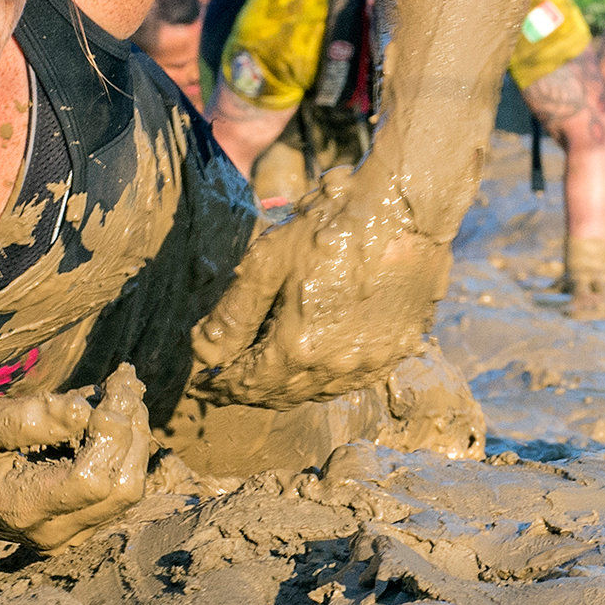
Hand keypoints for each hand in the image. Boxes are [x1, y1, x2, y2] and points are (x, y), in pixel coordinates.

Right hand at [0, 364, 152, 551]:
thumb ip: (27, 418)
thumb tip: (85, 408)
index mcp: (24, 507)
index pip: (96, 478)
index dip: (115, 428)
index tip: (115, 381)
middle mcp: (52, 531)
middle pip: (123, 486)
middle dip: (133, 428)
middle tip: (124, 380)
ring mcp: (67, 533)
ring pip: (127, 489)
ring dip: (133, 435)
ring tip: (120, 390)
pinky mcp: (75, 524)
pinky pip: (116, 489)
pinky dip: (122, 448)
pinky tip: (108, 413)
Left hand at [191, 169, 450, 410]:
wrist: (404, 210)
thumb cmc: (330, 226)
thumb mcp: (267, 260)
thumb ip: (232, 314)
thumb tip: (204, 351)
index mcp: (299, 348)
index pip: (247, 384)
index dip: (219, 385)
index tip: (200, 382)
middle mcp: (337, 369)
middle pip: (281, 395)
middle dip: (248, 389)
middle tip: (225, 380)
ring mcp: (371, 364)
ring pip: (316, 391)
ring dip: (285, 385)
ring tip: (263, 372)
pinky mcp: (396, 351)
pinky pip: (350, 379)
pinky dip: (322, 376)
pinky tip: (312, 359)